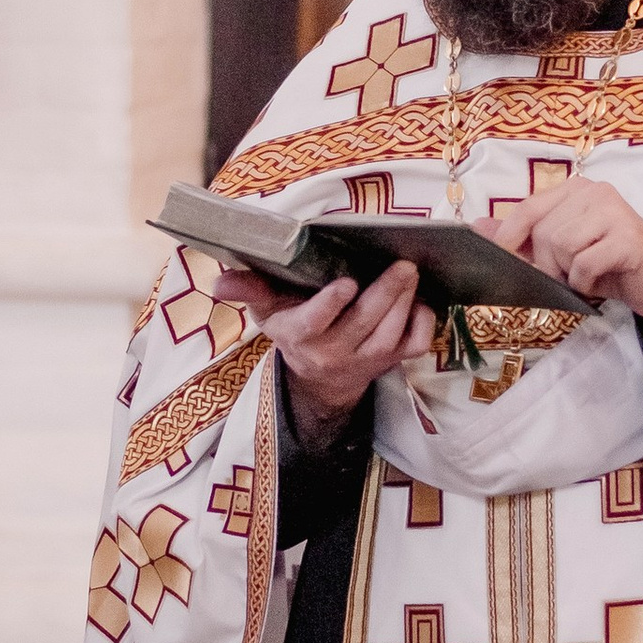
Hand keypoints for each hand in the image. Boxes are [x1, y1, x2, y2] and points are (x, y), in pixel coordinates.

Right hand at [213, 262, 433, 453]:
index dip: (331, 304)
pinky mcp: (390, 362)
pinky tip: (420, 301)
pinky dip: (422, 324)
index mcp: (299, 335)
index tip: (346, 282)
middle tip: (402, 264)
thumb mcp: (266, 309)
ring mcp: (365, 360)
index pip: (314, 324)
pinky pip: (412, 346)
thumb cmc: (293, 327)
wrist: (319, 378)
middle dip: (385, 292)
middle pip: (363, 323)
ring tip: (410, 272)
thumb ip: (248, 289)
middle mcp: (332, 352)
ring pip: (390, 334)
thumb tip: (220, 283)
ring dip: (404, 302)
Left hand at [493, 182, 642, 347]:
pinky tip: (600, 284)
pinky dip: (586, 283)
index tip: (503, 260)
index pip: (528, 208)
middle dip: (549, 265)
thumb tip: (479, 226)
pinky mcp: (629, 237)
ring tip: (586, 278)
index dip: (509, 237)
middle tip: (568, 277)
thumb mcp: (562, 251)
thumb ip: (524, 236)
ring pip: (561, 247)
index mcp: (577, 189)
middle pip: (543, 232)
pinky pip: (585, 264)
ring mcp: (615, 211)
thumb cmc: (611, 267)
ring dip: (569, 274)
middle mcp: (595, 192)